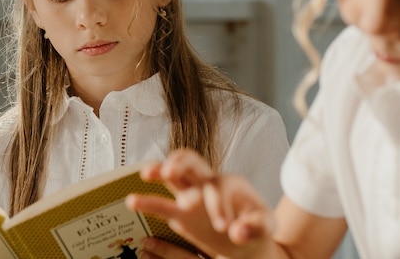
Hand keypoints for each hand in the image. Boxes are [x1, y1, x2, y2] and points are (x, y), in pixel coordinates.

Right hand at [127, 149, 275, 258]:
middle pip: (191, 161)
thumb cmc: (257, 226)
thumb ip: (256, 227)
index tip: (224, 227)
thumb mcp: (266, 226)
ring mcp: (192, 196)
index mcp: (230, 183)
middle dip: (180, 163)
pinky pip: (162, 205)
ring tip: (147, 173)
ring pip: (173, 175)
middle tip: (171, 171)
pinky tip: (132, 200)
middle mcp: (208, 183)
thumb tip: (238, 232)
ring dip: (160, 171)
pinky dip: (147, 202)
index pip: (219, 185)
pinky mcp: (182, 214)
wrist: (249, 238)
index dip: (219, 203)